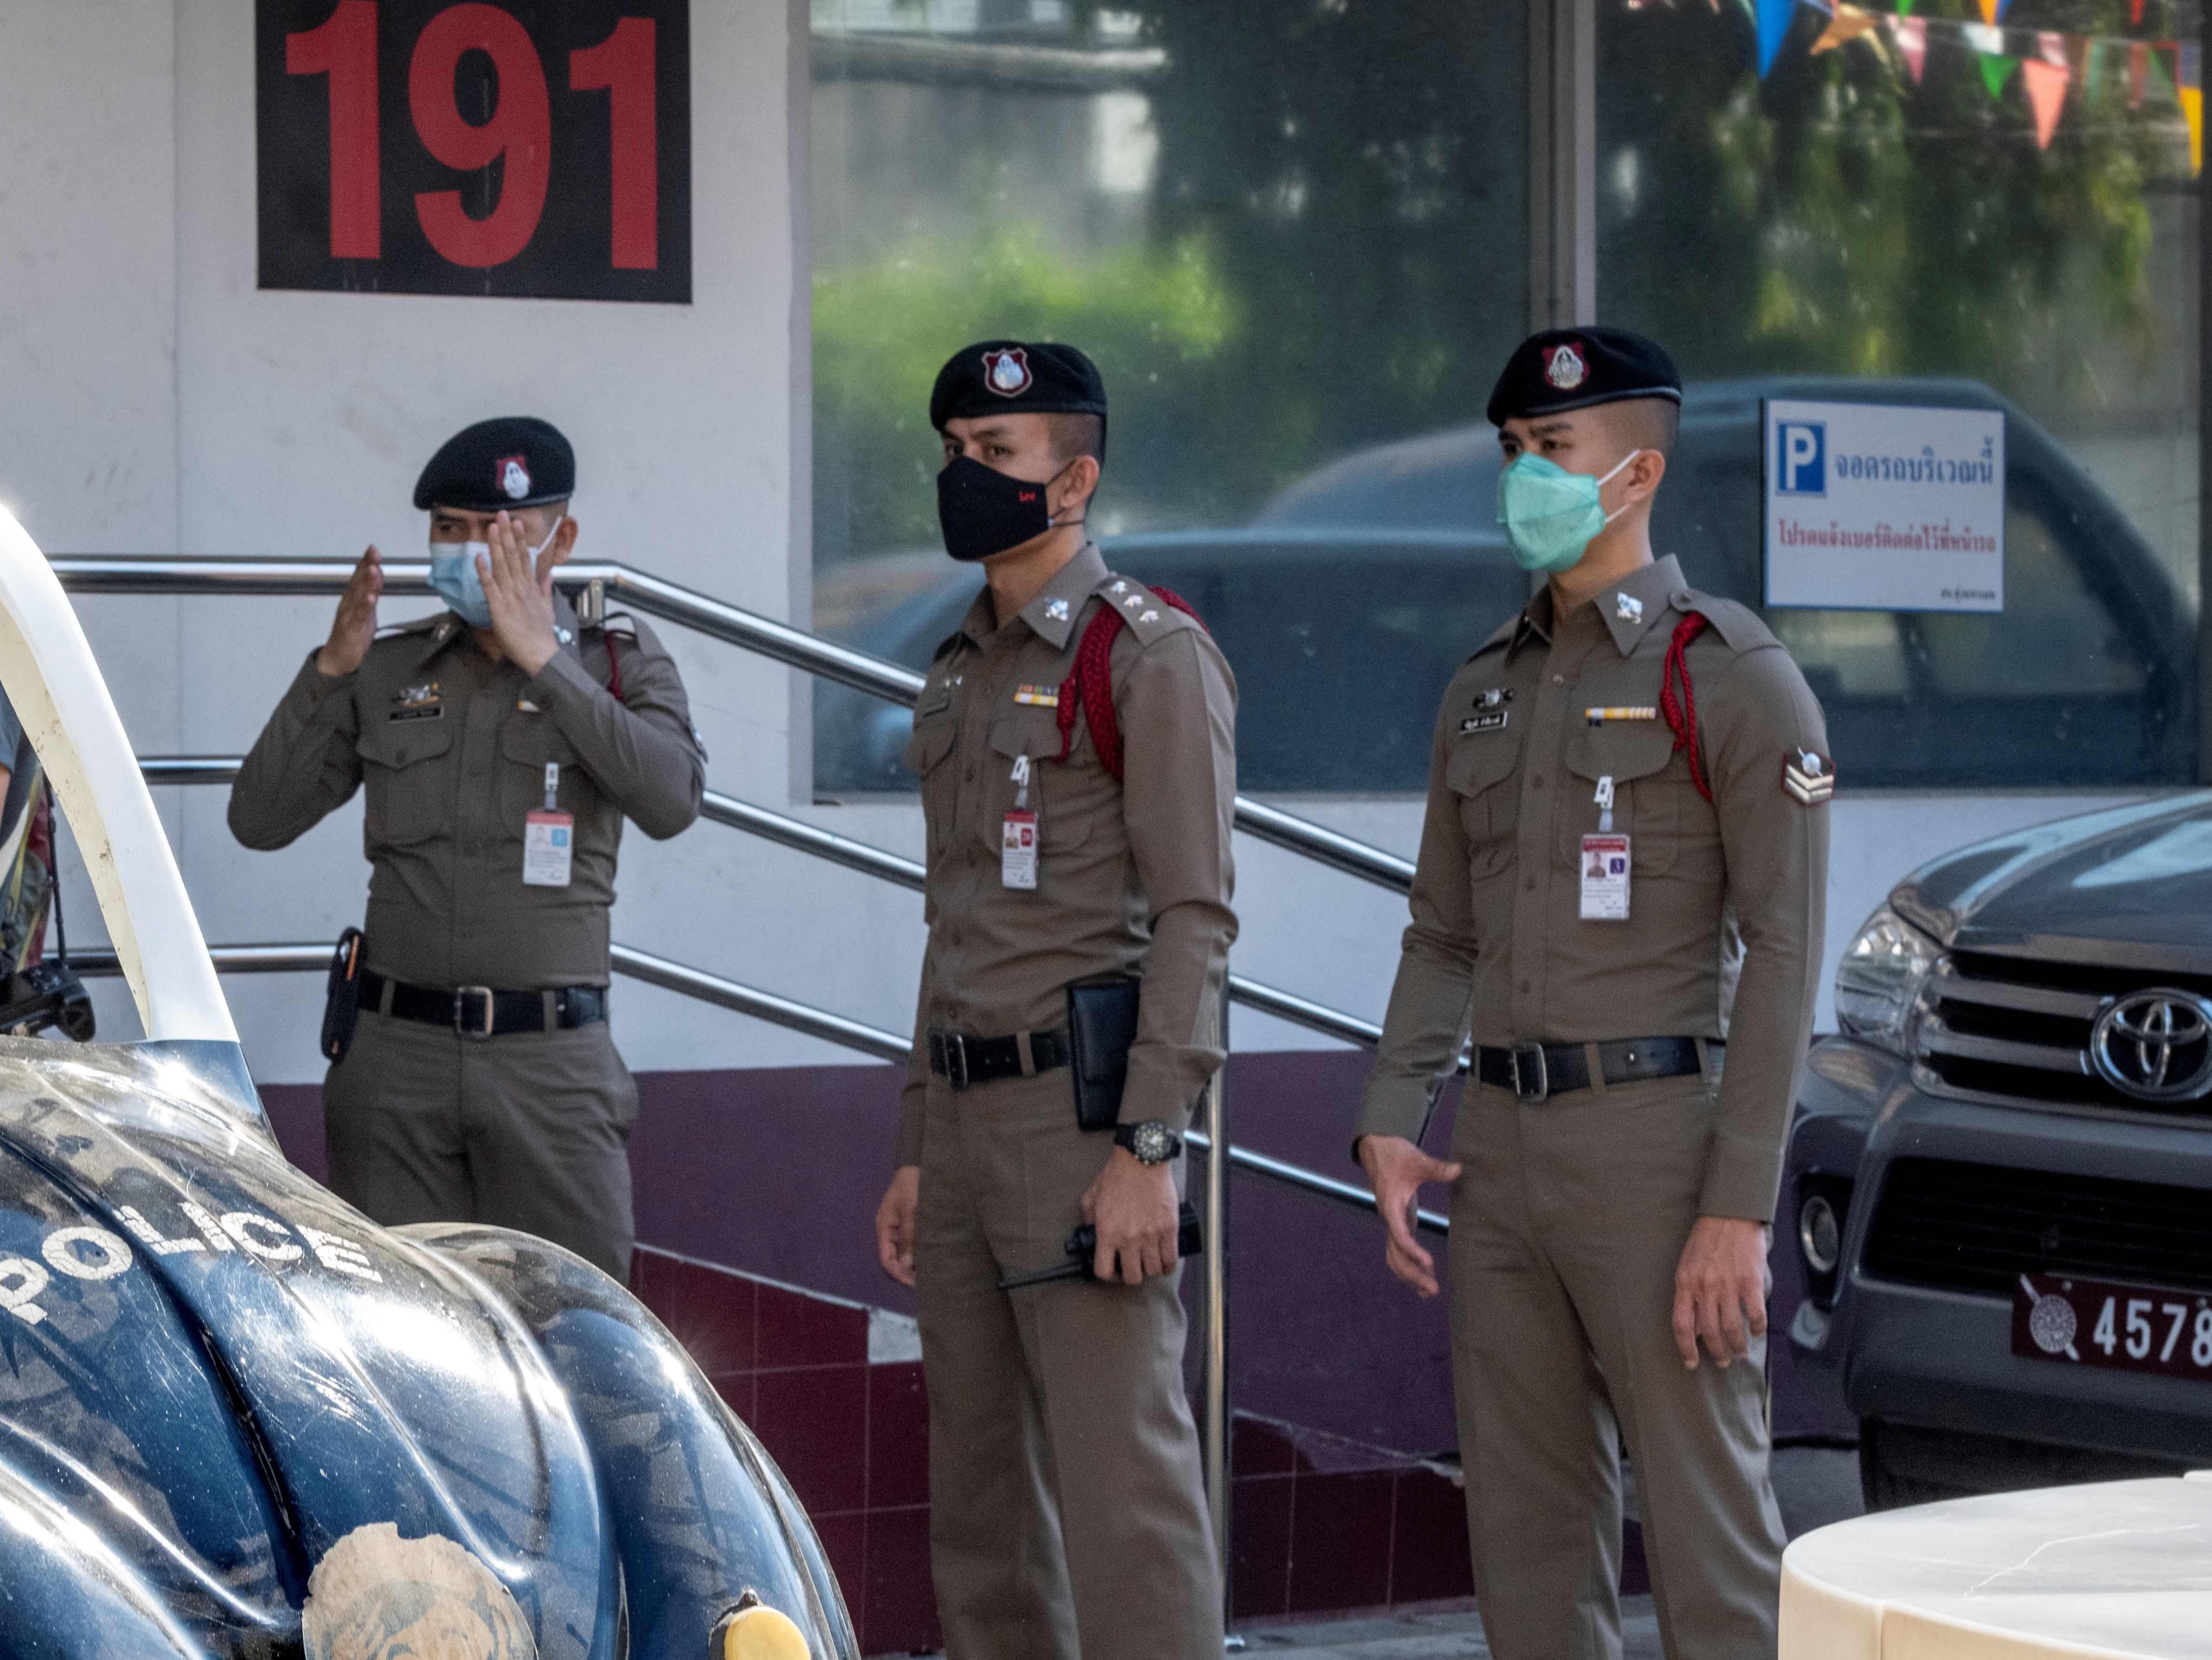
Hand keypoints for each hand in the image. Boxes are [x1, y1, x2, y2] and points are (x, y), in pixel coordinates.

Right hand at [316, 546, 381, 676]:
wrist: (339, 657)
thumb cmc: (352, 632)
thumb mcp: (366, 609)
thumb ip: (372, 591)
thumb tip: (378, 572)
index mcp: (352, 598)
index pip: (359, 576)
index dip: (366, 562)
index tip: (373, 548)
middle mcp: (348, 603)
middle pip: (357, 582)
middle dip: (366, 566)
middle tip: (373, 553)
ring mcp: (348, 616)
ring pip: (357, 597)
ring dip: (365, 582)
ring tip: (373, 569)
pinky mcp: (350, 630)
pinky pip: (358, 617)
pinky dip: (364, 607)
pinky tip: (370, 598)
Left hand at [479, 510, 562, 674]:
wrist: (540, 655)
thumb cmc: (542, 635)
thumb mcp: (547, 608)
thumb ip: (545, 589)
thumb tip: (547, 574)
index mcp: (531, 588)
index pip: (525, 558)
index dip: (519, 539)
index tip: (516, 523)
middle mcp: (521, 588)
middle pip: (513, 556)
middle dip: (507, 534)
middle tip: (501, 514)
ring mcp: (510, 597)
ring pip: (502, 566)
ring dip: (496, 546)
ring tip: (492, 527)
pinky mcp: (499, 608)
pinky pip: (490, 587)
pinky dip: (484, 572)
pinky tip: (479, 557)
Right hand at [875, 1166, 919, 1287]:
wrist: (918, 1164)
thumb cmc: (911, 1185)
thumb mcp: (911, 1211)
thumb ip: (909, 1237)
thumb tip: (906, 1264)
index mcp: (884, 1227)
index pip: (886, 1258)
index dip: (898, 1272)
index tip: (914, 1282)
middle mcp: (889, 1229)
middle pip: (894, 1257)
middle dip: (906, 1271)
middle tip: (924, 1281)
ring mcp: (900, 1226)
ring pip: (904, 1251)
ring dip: (914, 1262)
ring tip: (929, 1272)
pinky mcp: (910, 1222)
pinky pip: (912, 1242)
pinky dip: (919, 1251)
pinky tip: (930, 1256)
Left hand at [1081, 1149, 1179, 1284]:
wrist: (1142, 1159)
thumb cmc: (1117, 1175)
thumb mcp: (1091, 1196)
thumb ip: (1087, 1218)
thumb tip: (1088, 1233)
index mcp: (1107, 1232)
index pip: (1105, 1271)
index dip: (1108, 1276)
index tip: (1112, 1271)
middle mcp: (1129, 1238)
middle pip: (1132, 1277)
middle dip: (1131, 1276)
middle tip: (1133, 1268)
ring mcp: (1151, 1235)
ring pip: (1153, 1271)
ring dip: (1150, 1271)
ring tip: (1149, 1264)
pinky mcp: (1169, 1229)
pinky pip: (1171, 1259)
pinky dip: (1168, 1266)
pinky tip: (1165, 1264)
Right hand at [1357, 1135, 1461, 1297]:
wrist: (1375, 1149)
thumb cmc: (1394, 1154)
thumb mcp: (1416, 1159)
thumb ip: (1436, 1167)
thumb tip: (1458, 1170)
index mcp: (1391, 1206)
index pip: (1399, 1234)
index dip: (1412, 1250)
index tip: (1429, 1262)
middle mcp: (1389, 1218)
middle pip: (1395, 1254)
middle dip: (1412, 1273)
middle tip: (1433, 1289)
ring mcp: (1391, 1222)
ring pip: (1394, 1256)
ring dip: (1409, 1274)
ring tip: (1428, 1291)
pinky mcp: (1396, 1222)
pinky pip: (1398, 1250)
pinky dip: (1408, 1265)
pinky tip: (1421, 1276)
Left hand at [1672, 1216, 1771, 1368]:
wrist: (1729, 1215)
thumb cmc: (1705, 1241)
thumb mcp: (1687, 1266)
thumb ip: (1689, 1295)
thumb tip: (1694, 1327)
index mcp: (1685, 1283)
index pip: (1682, 1325)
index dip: (1686, 1348)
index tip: (1691, 1363)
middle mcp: (1705, 1287)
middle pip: (1710, 1332)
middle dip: (1717, 1352)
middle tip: (1723, 1361)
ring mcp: (1728, 1285)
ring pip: (1732, 1328)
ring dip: (1737, 1346)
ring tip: (1740, 1352)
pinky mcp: (1750, 1282)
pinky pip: (1755, 1314)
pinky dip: (1757, 1328)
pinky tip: (1757, 1332)